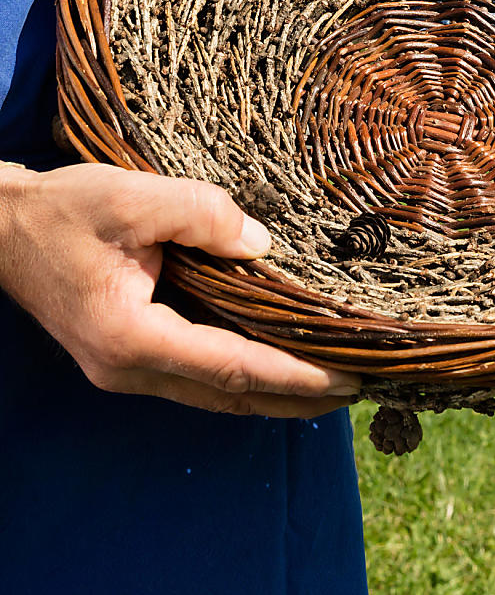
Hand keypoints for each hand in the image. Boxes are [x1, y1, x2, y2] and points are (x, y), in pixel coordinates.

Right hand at [0, 163, 358, 415]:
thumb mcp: (131, 197)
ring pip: (213, 394)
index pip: (233, 367)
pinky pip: (195, 376)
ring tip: (328, 381)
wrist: (2, 229)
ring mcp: (124, 369)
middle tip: (358, 390)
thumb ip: (200, 214)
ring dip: (271, 391)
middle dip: (296, 397)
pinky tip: (271, 360)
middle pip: (230, 397)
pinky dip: (240, 374)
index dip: (295, 375)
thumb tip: (260, 245)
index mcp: (131, 337)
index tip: (347, 379)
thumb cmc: (60, 211)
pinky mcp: (125, 356)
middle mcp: (128, 368)